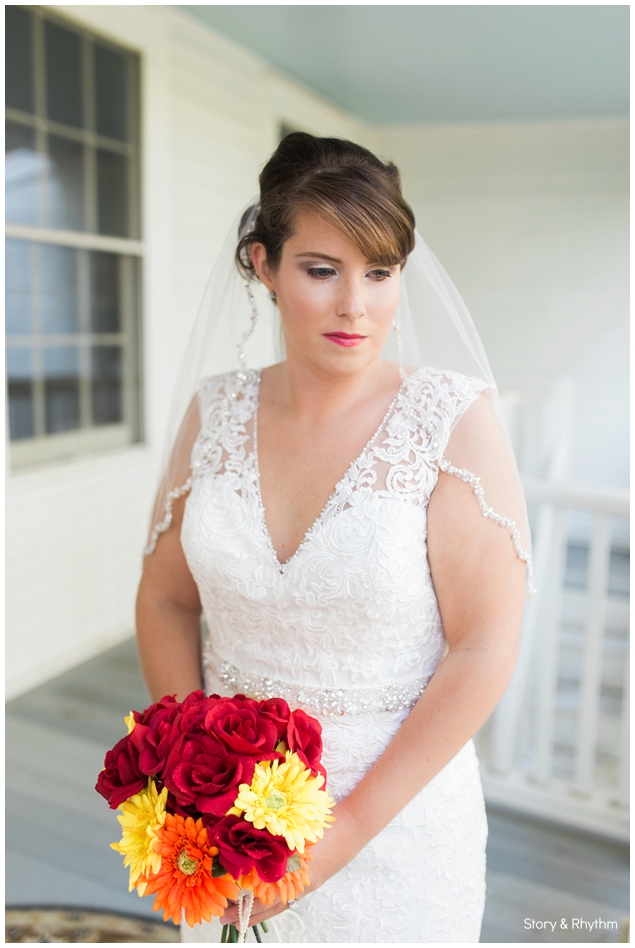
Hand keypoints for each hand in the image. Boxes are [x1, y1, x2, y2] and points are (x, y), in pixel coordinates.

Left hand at [221, 804, 363, 926]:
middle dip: (246, 913)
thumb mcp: (295, 833)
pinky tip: (263, 896)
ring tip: (239, 911)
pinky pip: (290, 894)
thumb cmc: (324, 825)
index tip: (225, 913)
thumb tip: (246, 851)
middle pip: (269, 908)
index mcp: (293, 877)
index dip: (243, 909)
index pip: (263, 903)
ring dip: (259, 908)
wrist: (353, 824)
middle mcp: (299, 884)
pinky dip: (274, 898)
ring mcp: (307, 882)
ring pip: (278, 903)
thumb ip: (274, 844)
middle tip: (225, 917)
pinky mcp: (313, 877)